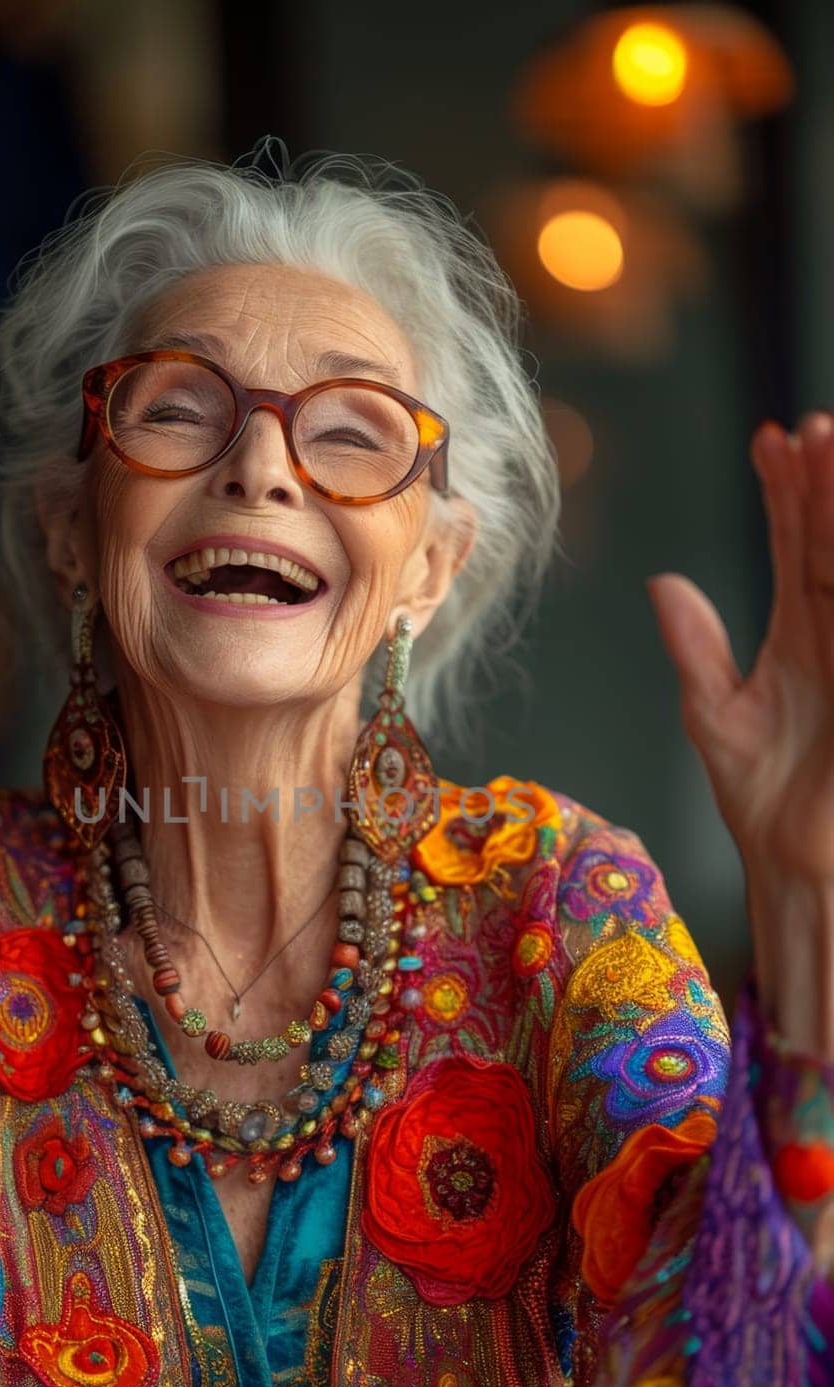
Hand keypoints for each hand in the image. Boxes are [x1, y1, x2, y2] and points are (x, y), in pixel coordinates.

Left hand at [645, 412, 833, 886]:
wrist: (798, 865)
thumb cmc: (765, 800)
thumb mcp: (716, 714)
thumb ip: (696, 647)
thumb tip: (663, 583)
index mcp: (802, 633)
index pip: (796, 545)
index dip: (785, 493)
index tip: (769, 440)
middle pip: (833, 542)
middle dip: (823, 486)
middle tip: (811, 428)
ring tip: (830, 455)